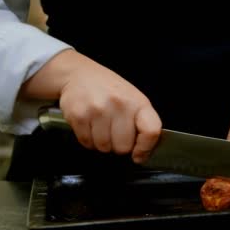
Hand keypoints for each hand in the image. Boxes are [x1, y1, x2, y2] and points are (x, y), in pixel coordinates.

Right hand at [20, 50, 161, 162]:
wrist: (79, 74)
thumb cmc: (110, 90)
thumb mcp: (133, 100)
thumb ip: (141, 124)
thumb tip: (141, 154)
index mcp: (138, 102)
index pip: (151, 131)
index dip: (146, 148)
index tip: (139, 154)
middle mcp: (119, 105)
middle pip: (123, 147)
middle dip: (118, 146)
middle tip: (114, 133)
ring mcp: (98, 110)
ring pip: (103, 147)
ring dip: (102, 143)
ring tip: (100, 127)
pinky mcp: (79, 115)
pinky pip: (86, 143)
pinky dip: (88, 139)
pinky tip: (89, 125)